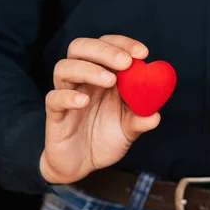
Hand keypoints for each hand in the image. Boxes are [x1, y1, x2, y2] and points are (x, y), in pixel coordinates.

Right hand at [40, 35, 160, 183]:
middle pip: (81, 48)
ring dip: (88, 69)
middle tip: (126, 62)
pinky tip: (84, 101)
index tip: (143, 53)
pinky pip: (53, 99)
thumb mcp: (129, 130)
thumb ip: (141, 120)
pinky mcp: (54, 115)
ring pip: (64, 67)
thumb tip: (156, 115)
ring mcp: (66, 94)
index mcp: (102, 75)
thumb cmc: (105, 138)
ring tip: (110, 80)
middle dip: (105, 50)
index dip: (123, 44)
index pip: (107, 46)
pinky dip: (68, 96)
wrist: (82, 165)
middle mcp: (82, 80)